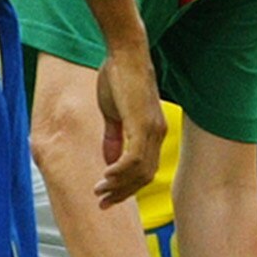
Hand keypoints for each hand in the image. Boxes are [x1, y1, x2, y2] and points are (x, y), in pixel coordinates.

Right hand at [92, 55, 165, 207]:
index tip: (107, 197)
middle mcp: (157, 134)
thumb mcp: (114, 113)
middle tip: (102, 203)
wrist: (125, 53)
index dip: (126, 186)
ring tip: (99, 190)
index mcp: (152, 132)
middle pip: (144, 176)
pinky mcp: (142, 124)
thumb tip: (109, 162)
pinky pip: (134, 158)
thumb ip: (113, 137)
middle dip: (122, 192)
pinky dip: (121, 171)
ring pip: (139, 171)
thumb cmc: (119, 78)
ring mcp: (152, 130)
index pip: (144, 170)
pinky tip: (106, 176)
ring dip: (118, 184)